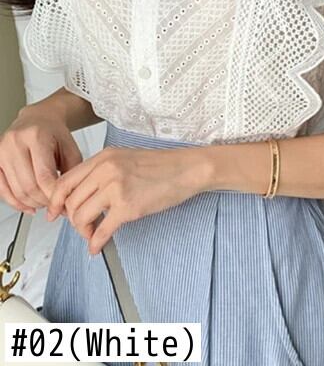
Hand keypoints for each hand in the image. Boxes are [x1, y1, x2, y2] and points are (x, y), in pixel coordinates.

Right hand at [0, 107, 82, 213]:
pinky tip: (28, 206)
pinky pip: (2, 189)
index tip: (63, 202)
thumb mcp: (71, 149)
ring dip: (31, 203)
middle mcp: (15, 142)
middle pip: (29, 185)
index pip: (44, 175)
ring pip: (16, 190)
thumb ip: (71, 172)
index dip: (54, 195)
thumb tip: (66, 199)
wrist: (38, 119)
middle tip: (55, 205)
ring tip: (44, 204)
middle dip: (44, 201)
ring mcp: (2, 151)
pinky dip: (16, 202)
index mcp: (37, 136)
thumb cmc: (55, 134)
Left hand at [47, 145, 214, 254]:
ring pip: (81, 216)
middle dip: (72, 219)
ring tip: (93, 234)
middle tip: (83, 226)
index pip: (65, 181)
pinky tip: (97, 247)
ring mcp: (116, 188)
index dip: (56, 201)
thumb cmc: (161, 166)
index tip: (55, 213)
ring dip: (83, 231)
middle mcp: (105, 170)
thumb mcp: (125, 159)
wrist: (186, 169)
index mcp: (103, 158)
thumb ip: (102, 173)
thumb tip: (83, 196)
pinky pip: (101, 230)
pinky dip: (96, 243)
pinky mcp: (128, 207)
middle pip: (70, 201)